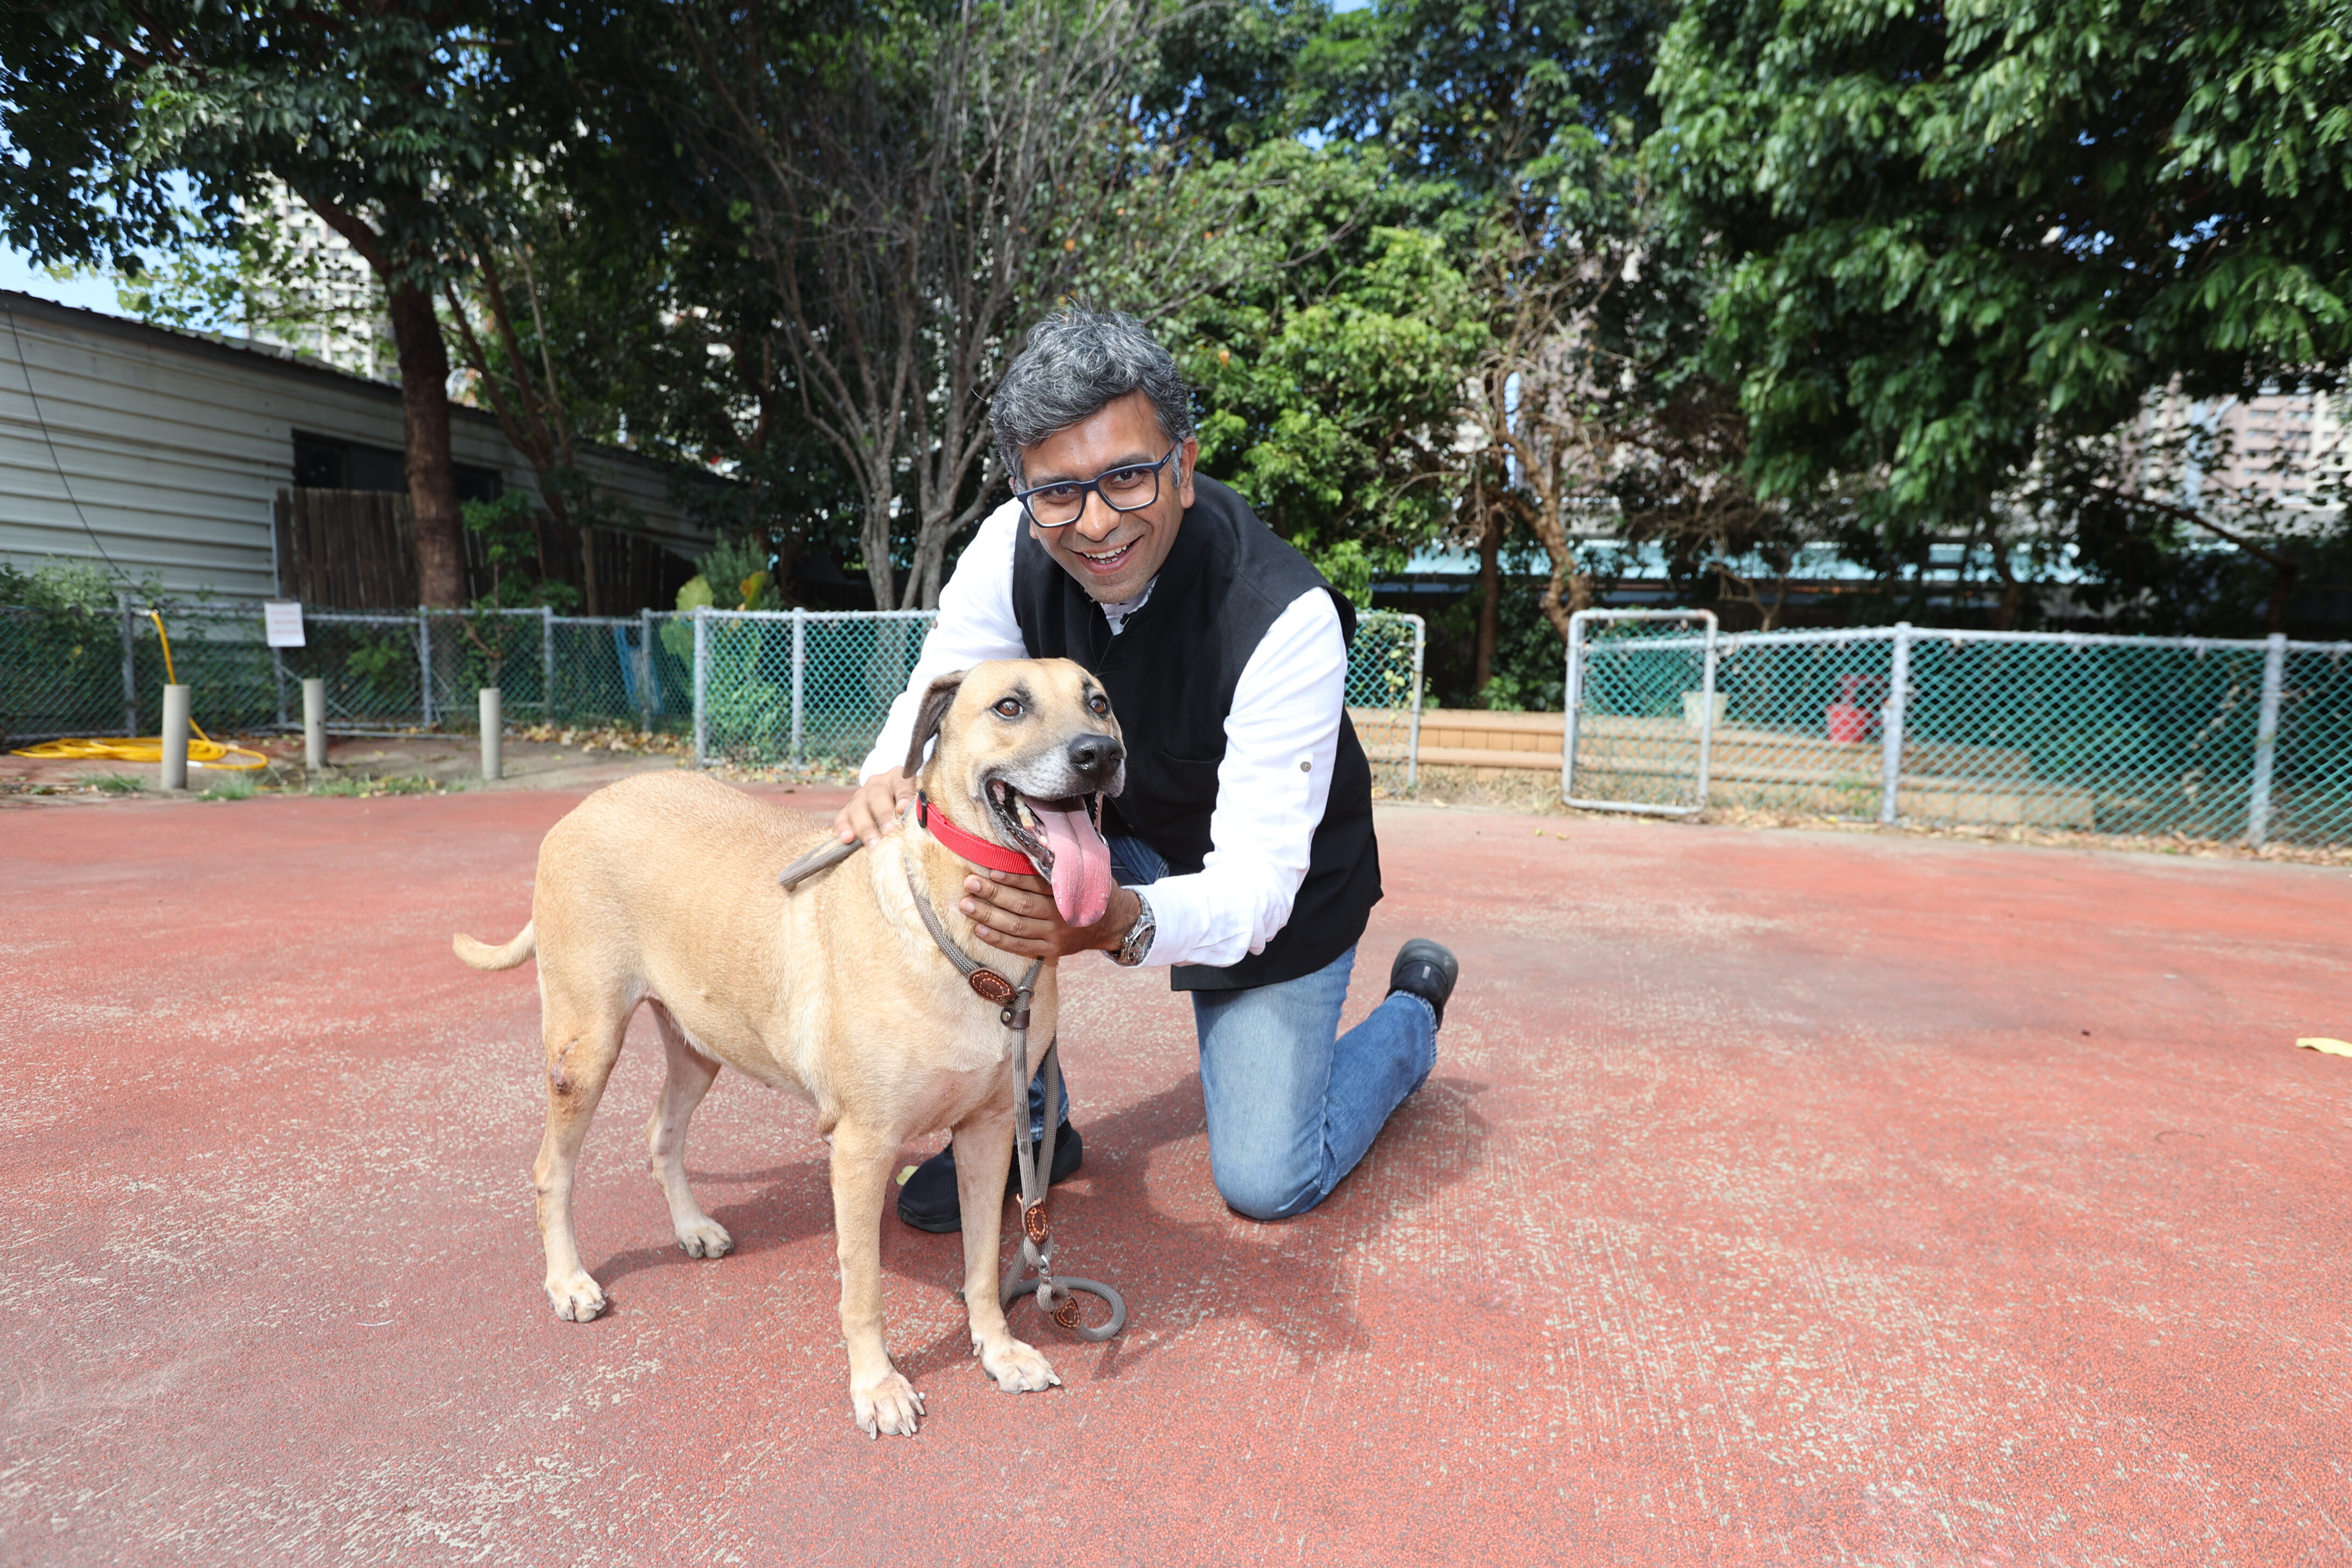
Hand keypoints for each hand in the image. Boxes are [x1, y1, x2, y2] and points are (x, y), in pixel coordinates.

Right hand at [835, 767, 914, 845]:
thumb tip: (927, 823)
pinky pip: (843, 816)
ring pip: (858, 807)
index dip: (903, 795)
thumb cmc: (908, 802)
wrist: (890, 797)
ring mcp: (861, 795)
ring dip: (865, 827)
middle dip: (883, 815)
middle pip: (877, 795)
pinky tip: (847, 839)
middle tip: (889, 832)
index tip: (903, 808)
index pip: (901, 783)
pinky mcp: (848, 808)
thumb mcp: (916, 799)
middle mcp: (877, 783)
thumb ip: (919, 807)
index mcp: (898, 777)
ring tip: (873, 844)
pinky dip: (844, 827)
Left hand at [960, 871, 1139, 961]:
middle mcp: (1061, 915)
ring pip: (1017, 926)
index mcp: (1068, 892)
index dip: (1012, 878)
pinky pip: (1021, 946)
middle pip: (1022, 905)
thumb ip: (1061, 862)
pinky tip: (979, 929)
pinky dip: (999, 939)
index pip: (1036, 884)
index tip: (991, 869)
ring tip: (966, 905)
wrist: (1115, 923)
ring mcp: (1055, 935)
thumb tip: (1034, 839)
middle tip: (970, 884)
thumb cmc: (1093, 890)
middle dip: (993, 894)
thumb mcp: (1086, 871)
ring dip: (989, 915)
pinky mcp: (1051, 949)